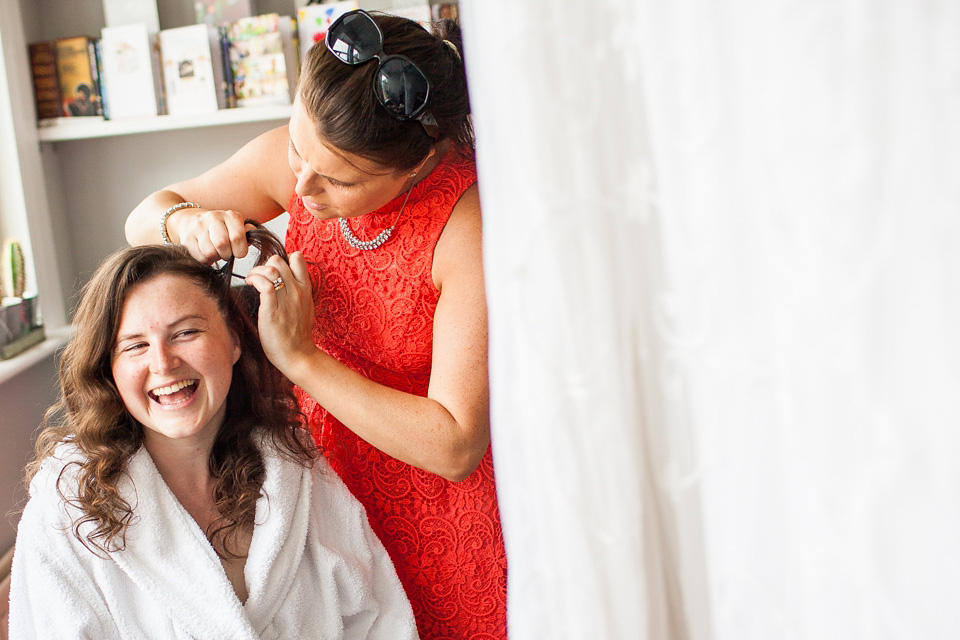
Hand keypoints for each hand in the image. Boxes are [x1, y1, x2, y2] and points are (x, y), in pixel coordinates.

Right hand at [168, 206, 250, 263]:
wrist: (191, 221)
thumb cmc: (221, 229)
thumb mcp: (237, 228)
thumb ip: (247, 233)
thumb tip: (253, 235)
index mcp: (230, 216)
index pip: (238, 237)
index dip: (240, 251)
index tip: (238, 252)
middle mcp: (213, 217)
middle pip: (222, 244)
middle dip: (226, 255)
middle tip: (226, 253)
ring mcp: (198, 226)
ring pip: (210, 252)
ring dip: (215, 258)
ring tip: (216, 252)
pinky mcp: (187, 237)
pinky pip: (199, 257)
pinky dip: (205, 259)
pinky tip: (206, 252)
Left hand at [245, 252, 318, 375]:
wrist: (298, 355)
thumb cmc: (297, 335)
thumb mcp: (304, 307)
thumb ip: (296, 292)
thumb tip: (283, 280)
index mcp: (306, 289)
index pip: (297, 259)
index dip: (282, 260)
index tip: (273, 270)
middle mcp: (297, 291)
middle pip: (279, 260)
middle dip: (265, 265)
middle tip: (259, 277)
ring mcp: (286, 300)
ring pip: (271, 268)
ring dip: (257, 271)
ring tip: (252, 281)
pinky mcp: (272, 310)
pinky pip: (264, 284)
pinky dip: (254, 279)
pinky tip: (250, 284)